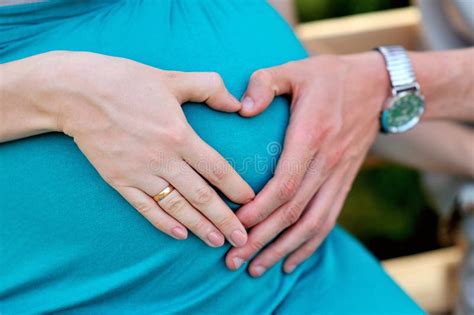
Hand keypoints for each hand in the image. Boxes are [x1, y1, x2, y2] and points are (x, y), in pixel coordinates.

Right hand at [47, 51, 253, 246]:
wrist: (76, 93)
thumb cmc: (126, 82)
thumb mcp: (173, 79)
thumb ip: (209, 88)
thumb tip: (237, 103)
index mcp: (179, 135)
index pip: (217, 169)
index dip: (236, 188)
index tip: (250, 202)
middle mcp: (162, 159)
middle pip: (201, 195)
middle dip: (224, 218)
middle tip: (241, 237)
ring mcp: (139, 173)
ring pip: (176, 206)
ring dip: (198, 226)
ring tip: (216, 241)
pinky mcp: (119, 181)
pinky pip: (145, 208)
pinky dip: (163, 223)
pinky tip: (179, 234)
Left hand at [226, 52, 388, 274]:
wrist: (377, 88)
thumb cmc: (329, 78)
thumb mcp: (295, 69)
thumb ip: (265, 83)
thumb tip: (242, 108)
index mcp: (311, 136)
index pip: (284, 184)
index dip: (259, 209)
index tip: (235, 225)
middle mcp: (326, 163)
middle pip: (293, 212)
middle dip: (261, 239)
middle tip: (233, 260)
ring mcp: (338, 176)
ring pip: (311, 224)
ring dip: (283, 249)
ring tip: (256, 269)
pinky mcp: (343, 183)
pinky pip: (327, 220)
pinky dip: (309, 245)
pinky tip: (290, 262)